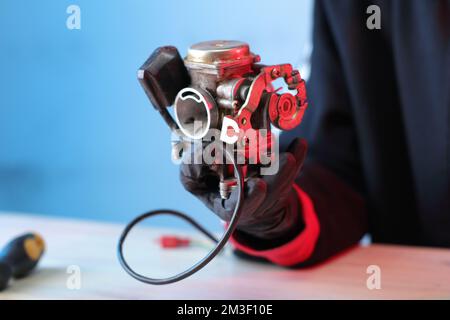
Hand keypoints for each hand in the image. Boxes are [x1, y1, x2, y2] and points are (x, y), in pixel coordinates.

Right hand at [180, 138, 307, 243]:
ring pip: (282, 181)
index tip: (258, 185)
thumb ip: (192, 169)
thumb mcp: (193, 181)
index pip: (240, 206)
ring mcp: (268, 191)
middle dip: (278, 177)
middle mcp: (252, 201)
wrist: (228, 188)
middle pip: (269, 193)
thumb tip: (204, 151)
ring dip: (288, 166)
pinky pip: (292, 168)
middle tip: (286, 161)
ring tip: (291, 153)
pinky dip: (297, 155)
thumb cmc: (209, 184)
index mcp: (229, 207)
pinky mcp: (279, 178)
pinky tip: (299, 143)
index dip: (250, 198)